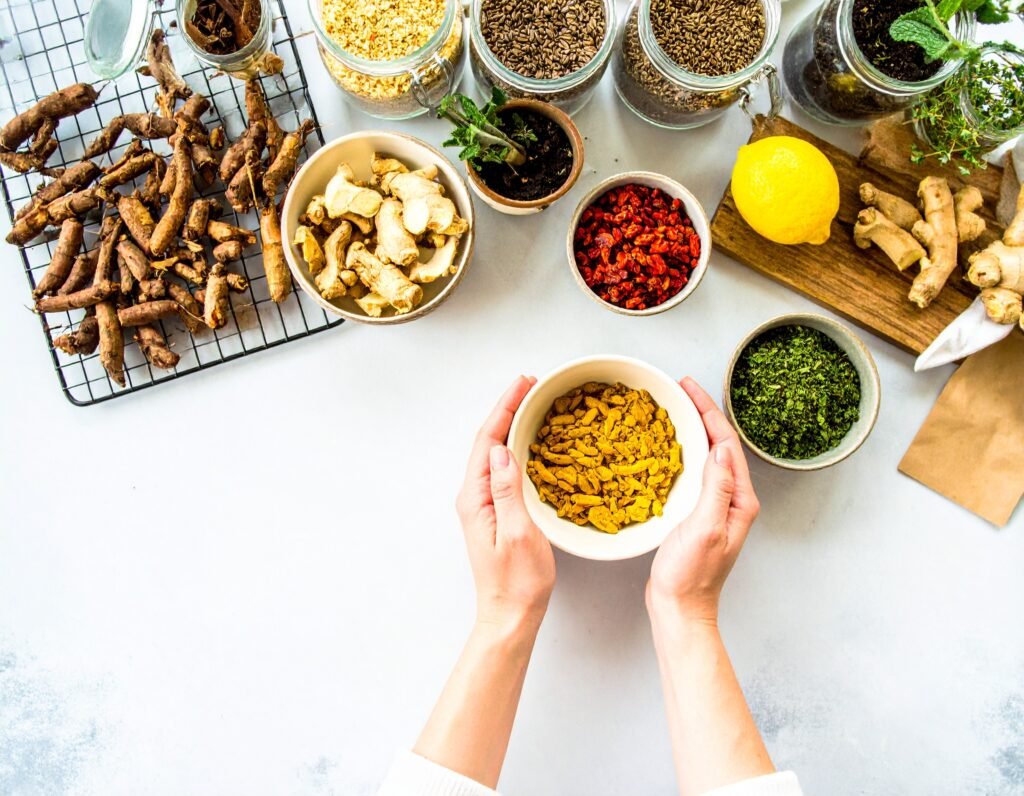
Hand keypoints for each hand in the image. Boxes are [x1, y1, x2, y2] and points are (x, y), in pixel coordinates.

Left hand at [456, 376, 555, 630]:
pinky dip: (516, 447)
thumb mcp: (518, 533)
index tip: (523, 384)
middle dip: (507, 409)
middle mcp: (474, 497)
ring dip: (511, 425)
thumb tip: (501, 451)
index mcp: (476, 498)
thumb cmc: (517, 582)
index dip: (504, 408)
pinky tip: (530, 443)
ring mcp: (483, 504)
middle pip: (487, 441)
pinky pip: (503, 469)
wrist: (511, 615)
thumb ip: (508, 491)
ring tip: (532, 404)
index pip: (487, 441)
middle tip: (531, 385)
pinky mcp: (495, 512)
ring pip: (494, 453)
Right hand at [647, 377, 759, 625]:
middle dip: (701, 413)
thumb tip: (718, 448)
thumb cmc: (691, 575)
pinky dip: (681, 451)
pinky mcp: (697, 513)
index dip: (708, 412)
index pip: (727, 444)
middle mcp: (732, 499)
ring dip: (692, 429)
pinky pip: (693, 472)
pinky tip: (666, 445)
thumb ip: (715, 488)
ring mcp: (715, 506)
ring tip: (673, 408)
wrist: (680, 608)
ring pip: (706, 455)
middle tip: (679, 388)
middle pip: (719, 444)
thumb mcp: (704, 528)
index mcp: (739, 500)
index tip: (689, 388)